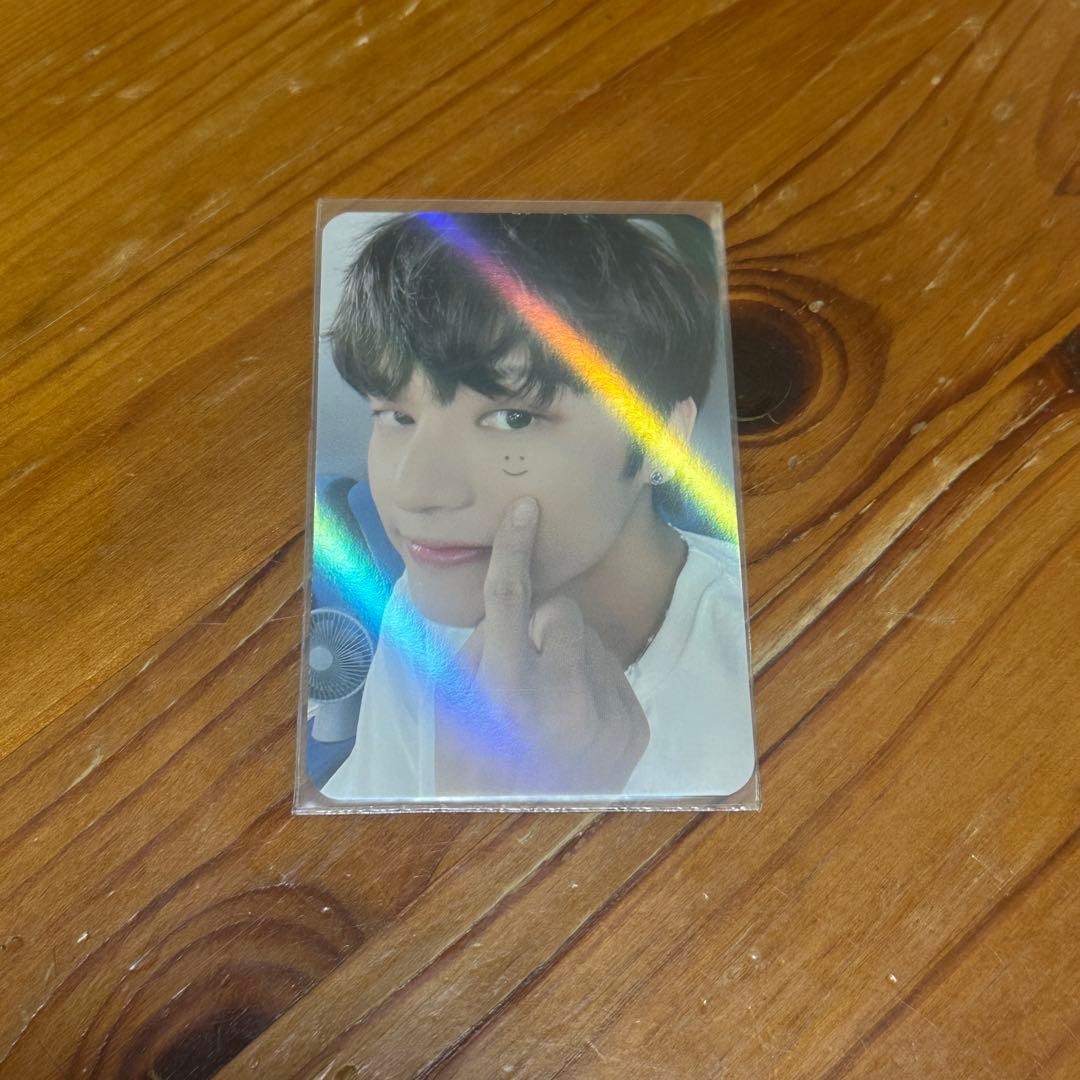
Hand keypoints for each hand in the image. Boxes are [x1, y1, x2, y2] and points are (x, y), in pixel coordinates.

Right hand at [433, 497, 649, 796]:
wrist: (519, 840)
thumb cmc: (473, 770)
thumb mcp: (452, 709)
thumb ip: (481, 648)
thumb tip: (513, 608)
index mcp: (505, 693)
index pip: (509, 600)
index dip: (513, 549)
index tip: (526, 511)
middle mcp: (563, 701)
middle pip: (561, 612)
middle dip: (542, 624)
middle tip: (526, 662)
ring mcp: (607, 717)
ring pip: (592, 640)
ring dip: (568, 655)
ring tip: (549, 703)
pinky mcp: (635, 730)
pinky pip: (615, 674)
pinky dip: (593, 684)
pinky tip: (574, 720)